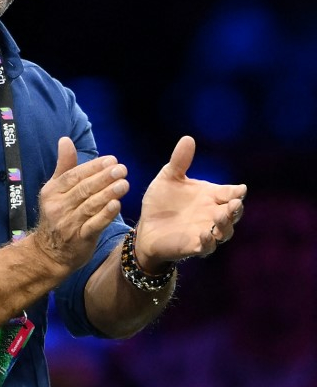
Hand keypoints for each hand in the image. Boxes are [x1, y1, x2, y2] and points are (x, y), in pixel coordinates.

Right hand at [32, 137, 129, 269]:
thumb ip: (64, 166)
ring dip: (108, 194)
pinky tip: (117, 205)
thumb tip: (65, 140)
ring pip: (89, 206)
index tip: (111, 159)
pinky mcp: (79, 239)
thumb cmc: (56, 216)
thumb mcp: (54, 191)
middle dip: (103, 178)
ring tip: (124, 184)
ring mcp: (68, 224)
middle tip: (122, 168)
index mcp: (52, 192)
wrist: (49, 253)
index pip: (73, 176)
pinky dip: (105, 215)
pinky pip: (94, 225)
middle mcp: (58, 207)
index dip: (92, 167)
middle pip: (83, 189)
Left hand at [134, 135, 246, 268]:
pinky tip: (205, 235)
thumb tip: (188, 138)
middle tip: (235, 202)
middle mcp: (213, 214)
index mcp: (211, 196)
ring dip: (225, 225)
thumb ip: (179, 162)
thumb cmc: (161, 202)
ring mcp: (206, 231)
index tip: (240, 189)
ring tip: (221, 217)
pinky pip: (207, 247)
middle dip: (236, 208)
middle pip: (233, 213)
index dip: (237, 192)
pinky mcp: (194, 246)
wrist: (146, 226)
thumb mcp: (168, 178)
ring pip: (225, 232)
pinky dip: (208, 242)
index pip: (231, 193)